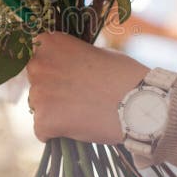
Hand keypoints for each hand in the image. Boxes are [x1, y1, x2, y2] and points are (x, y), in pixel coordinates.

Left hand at [26, 31, 148, 143]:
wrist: (139, 104)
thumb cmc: (124, 75)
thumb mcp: (95, 53)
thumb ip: (71, 57)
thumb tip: (63, 68)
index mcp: (49, 43)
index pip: (37, 57)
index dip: (52, 70)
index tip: (67, 78)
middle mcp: (38, 64)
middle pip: (36, 82)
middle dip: (52, 91)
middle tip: (78, 98)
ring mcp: (38, 93)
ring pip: (39, 107)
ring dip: (55, 112)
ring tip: (83, 113)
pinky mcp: (43, 120)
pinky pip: (42, 130)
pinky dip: (56, 133)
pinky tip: (78, 128)